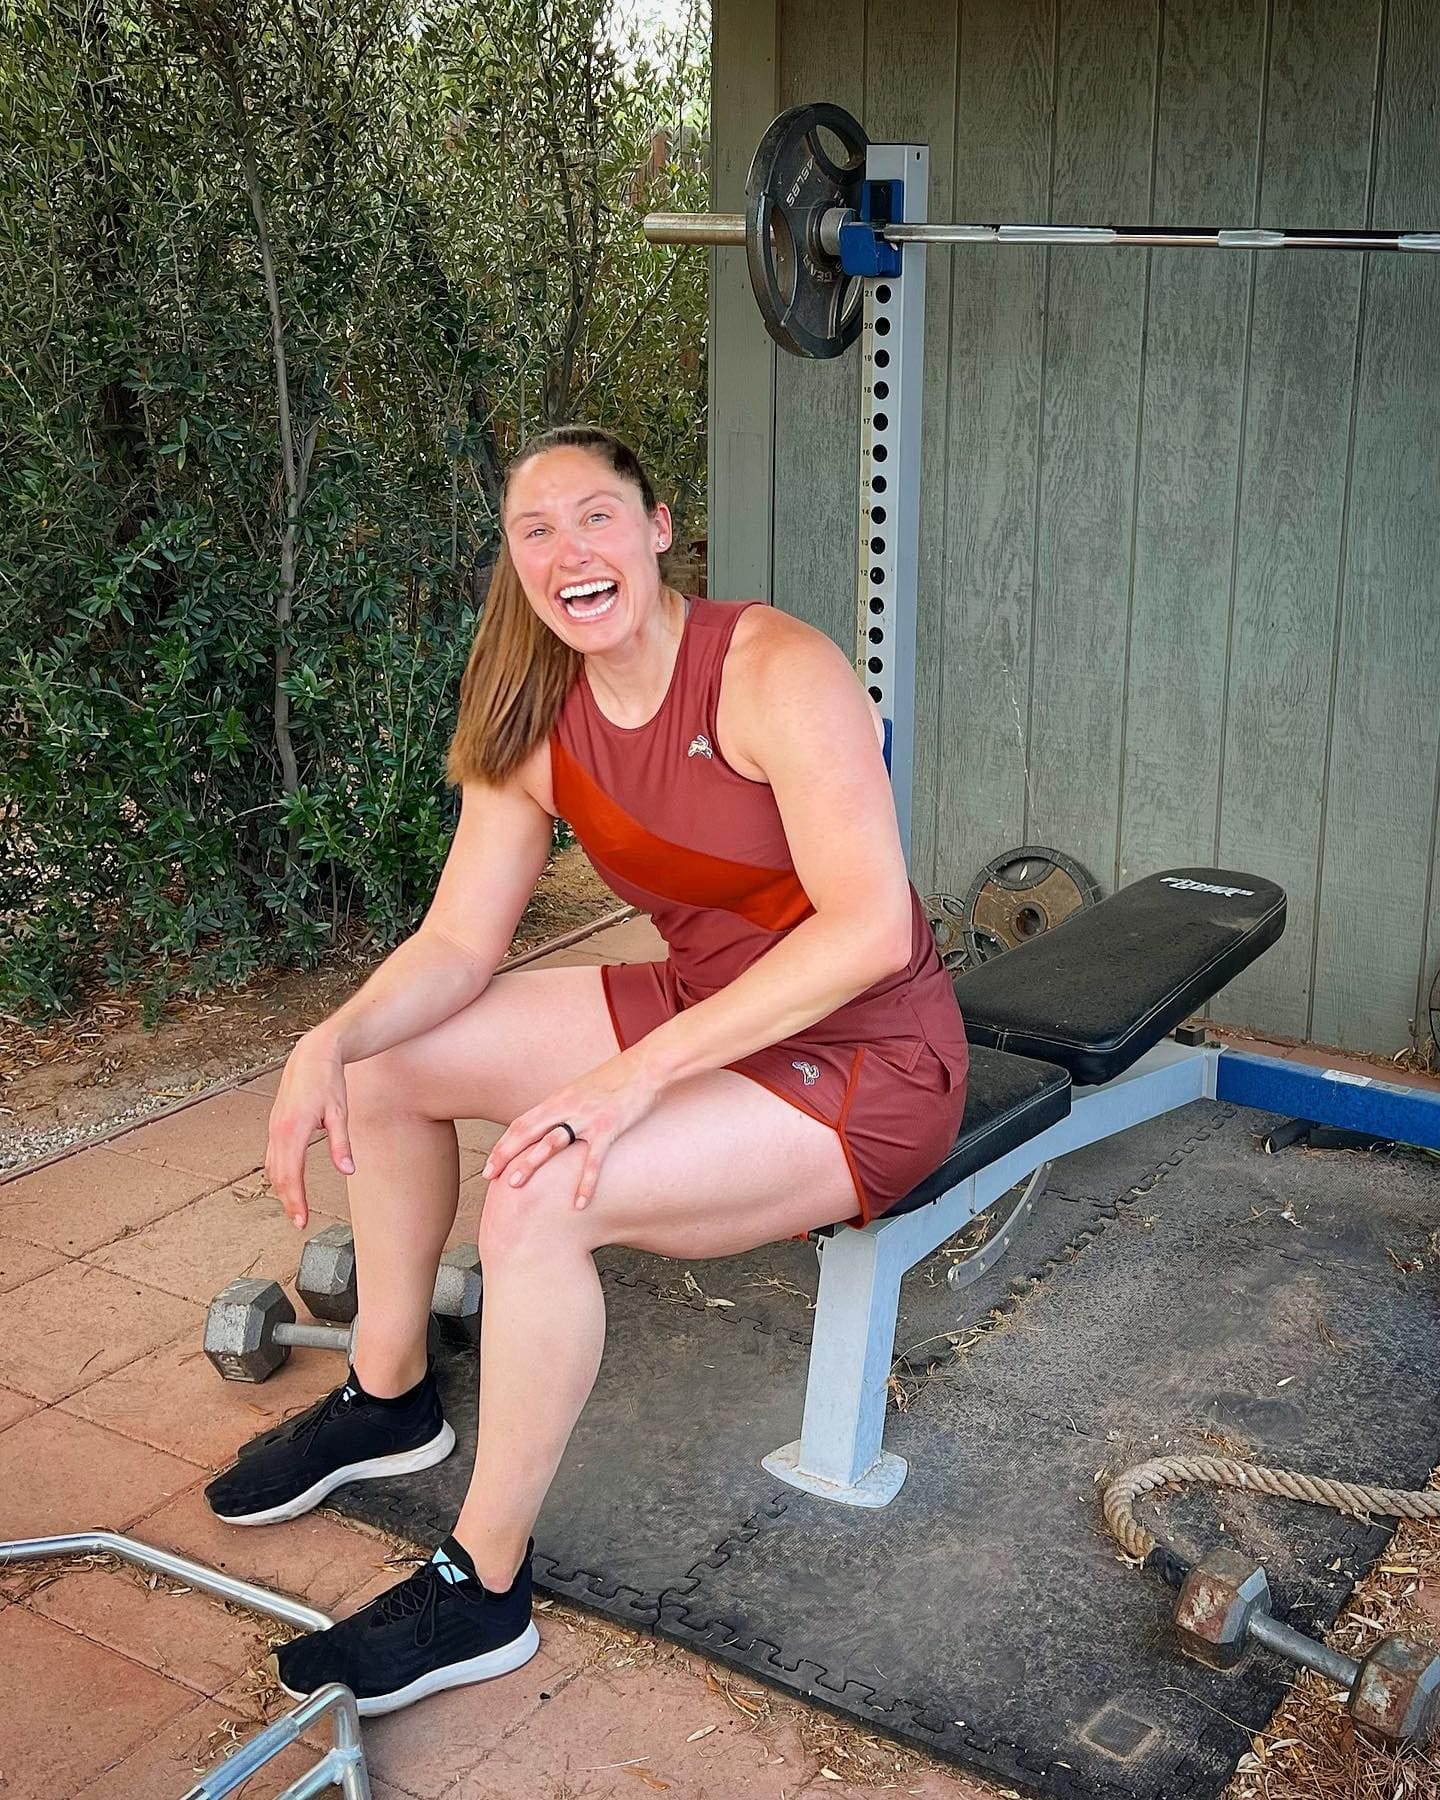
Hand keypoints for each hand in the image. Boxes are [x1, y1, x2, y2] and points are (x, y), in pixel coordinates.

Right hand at [265, 1031, 354, 1229]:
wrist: (311, 1055)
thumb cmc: (327, 1080)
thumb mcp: (340, 1112)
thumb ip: (341, 1144)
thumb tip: (347, 1170)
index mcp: (293, 1128)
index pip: (291, 1175)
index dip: (295, 1200)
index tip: (302, 1220)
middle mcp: (278, 1131)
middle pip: (278, 1176)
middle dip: (288, 1202)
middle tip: (299, 1222)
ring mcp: (273, 1128)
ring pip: (272, 1168)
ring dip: (281, 1190)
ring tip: (294, 1208)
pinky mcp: (275, 1126)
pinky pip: (272, 1157)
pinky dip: (278, 1175)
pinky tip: (287, 1184)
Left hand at [482, 1055, 658, 1209]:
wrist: (648, 1065)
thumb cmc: (619, 1078)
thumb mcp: (585, 1089)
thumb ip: (568, 1107)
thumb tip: (556, 1125)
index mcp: (560, 1099)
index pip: (523, 1122)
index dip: (504, 1143)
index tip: (490, 1163)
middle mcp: (568, 1107)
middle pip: (528, 1132)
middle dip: (505, 1154)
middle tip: (489, 1177)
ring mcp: (588, 1117)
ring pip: (551, 1142)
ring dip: (530, 1164)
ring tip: (514, 1185)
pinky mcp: (609, 1127)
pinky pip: (593, 1160)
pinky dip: (585, 1183)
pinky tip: (579, 1203)